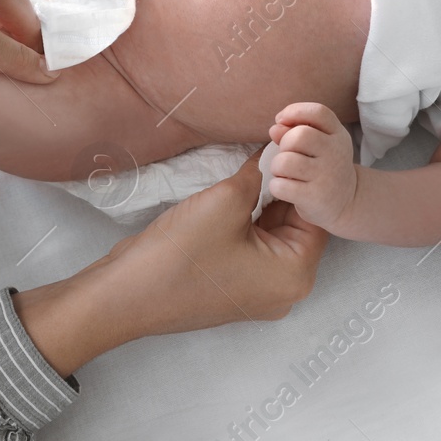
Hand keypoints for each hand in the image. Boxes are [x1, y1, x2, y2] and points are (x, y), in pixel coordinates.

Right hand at [15, 153, 328, 375]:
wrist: (126, 294)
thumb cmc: (180, 253)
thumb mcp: (227, 200)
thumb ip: (259, 173)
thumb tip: (273, 152)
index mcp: (296, 275)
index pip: (315, 215)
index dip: (302, 176)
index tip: (291, 147)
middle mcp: (285, 290)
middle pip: (296, 226)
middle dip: (283, 188)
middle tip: (271, 149)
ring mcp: (258, 293)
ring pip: (272, 235)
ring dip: (263, 203)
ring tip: (253, 166)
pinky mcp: (235, 288)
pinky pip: (253, 248)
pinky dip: (248, 221)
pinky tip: (237, 192)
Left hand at [265, 102, 357, 231]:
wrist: (347, 202)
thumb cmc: (324, 168)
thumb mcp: (318, 146)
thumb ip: (295, 132)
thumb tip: (275, 128)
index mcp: (338, 135)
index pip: (318, 112)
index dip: (294, 111)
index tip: (280, 120)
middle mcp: (336, 153)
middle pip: (300, 136)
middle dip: (284, 143)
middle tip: (286, 154)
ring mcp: (327, 176)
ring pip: (286, 161)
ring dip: (277, 167)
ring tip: (283, 173)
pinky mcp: (316, 197)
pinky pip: (281, 186)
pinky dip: (276, 186)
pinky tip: (285, 188)